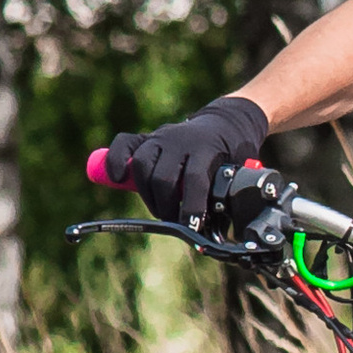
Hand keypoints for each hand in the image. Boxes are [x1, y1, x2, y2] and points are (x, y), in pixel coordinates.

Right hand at [96, 93, 270, 224]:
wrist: (226, 123)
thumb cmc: (231, 154)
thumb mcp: (236, 172)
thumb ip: (226, 194)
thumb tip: (223, 230)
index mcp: (206, 148)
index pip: (193, 179)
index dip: (191, 207)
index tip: (191, 228)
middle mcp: (180, 139)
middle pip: (163, 177)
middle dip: (167, 206)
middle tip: (175, 222)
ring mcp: (161, 136)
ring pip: (142, 164)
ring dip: (147, 195)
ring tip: (159, 210)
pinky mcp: (147, 136)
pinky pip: (124, 144)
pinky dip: (115, 161)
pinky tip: (118, 178)